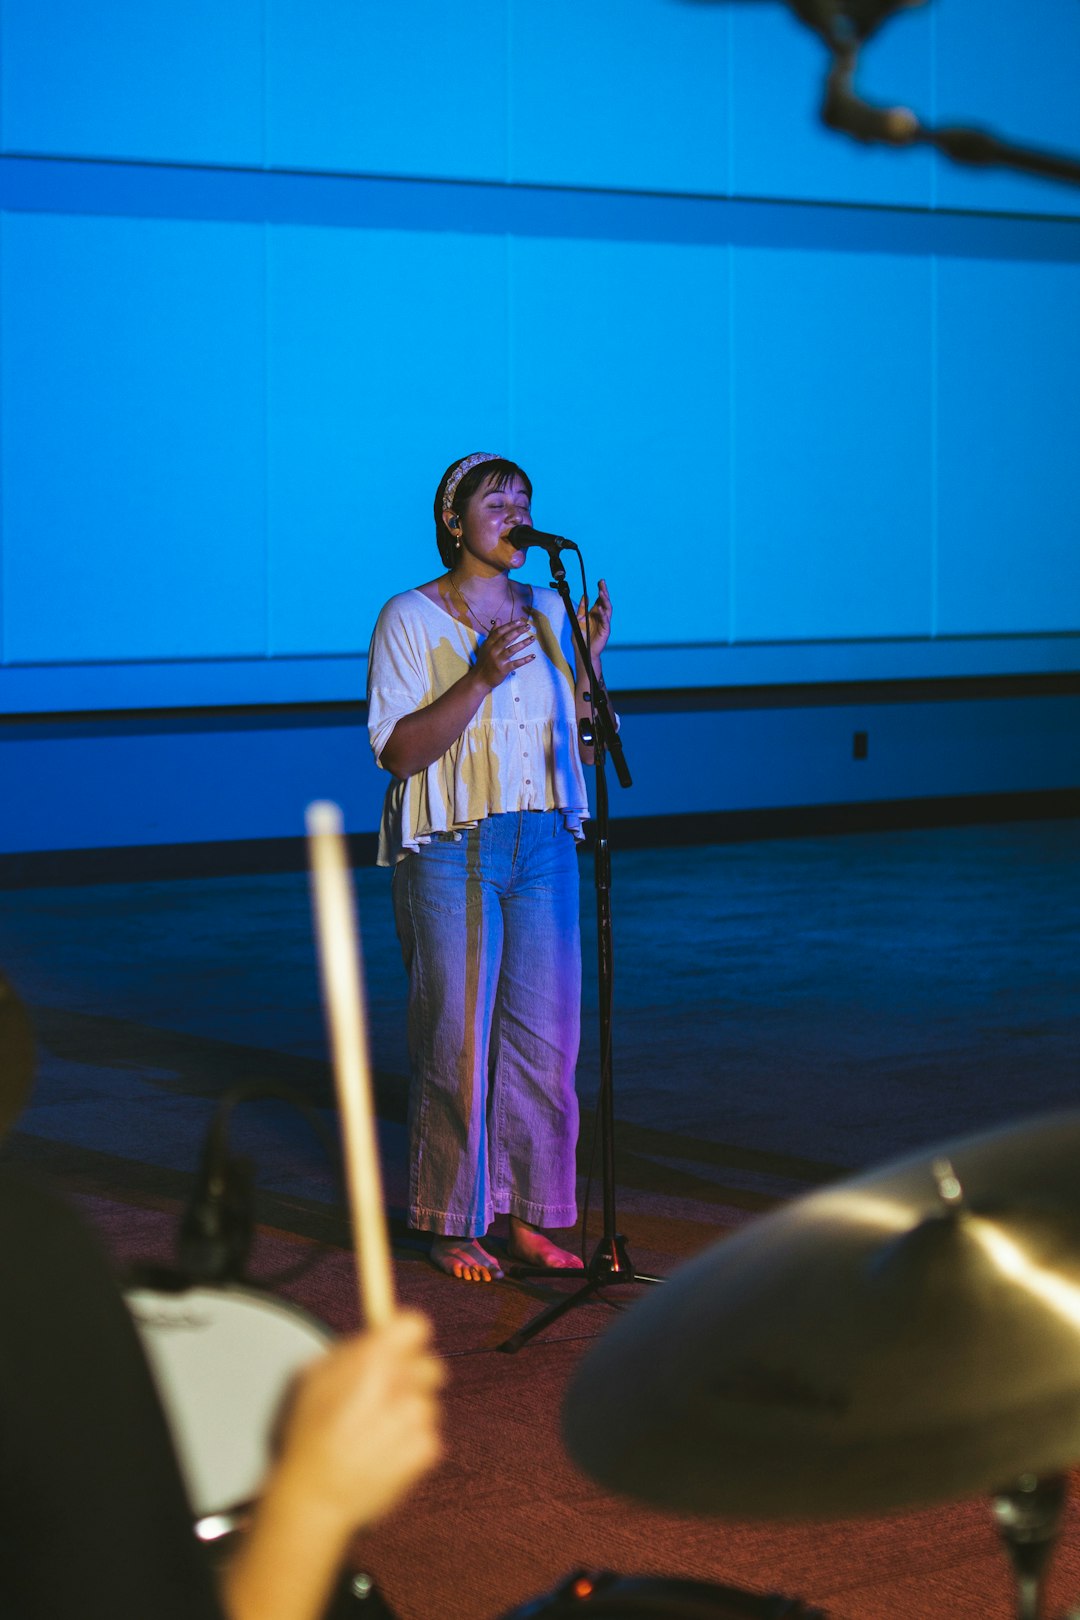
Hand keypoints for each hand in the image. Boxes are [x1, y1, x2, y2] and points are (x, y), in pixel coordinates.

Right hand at [273, 1310, 443, 1532]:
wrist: (315, 1496)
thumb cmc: (308, 1435)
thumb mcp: (313, 1376)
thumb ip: (350, 1350)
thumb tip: (374, 1337)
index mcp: (373, 1359)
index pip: (415, 1325)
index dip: (406, 1336)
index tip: (397, 1347)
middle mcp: (401, 1383)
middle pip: (430, 1364)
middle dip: (411, 1376)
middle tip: (386, 1393)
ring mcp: (417, 1418)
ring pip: (427, 1402)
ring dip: (408, 1413)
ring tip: (375, 1433)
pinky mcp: (427, 1449)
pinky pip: (429, 1435)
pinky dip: (411, 1443)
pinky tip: (383, 1453)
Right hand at [473, 618, 535, 689]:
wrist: (479, 679)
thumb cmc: (484, 661)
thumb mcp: (486, 646)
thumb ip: (493, 633)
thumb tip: (499, 619)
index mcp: (489, 644)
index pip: (500, 632)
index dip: (510, 625)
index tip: (520, 621)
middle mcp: (493, 650)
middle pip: (506, 638)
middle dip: (518, 631)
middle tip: (528, 626)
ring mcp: (498, 660)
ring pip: (512, 649)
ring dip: (523, 643)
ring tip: (532, 638)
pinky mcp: (503, 669)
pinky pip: (516, 663)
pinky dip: (525, 660)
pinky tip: (533, 656)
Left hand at [576, 578, 611, 659]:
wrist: (582, 650)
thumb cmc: (581, 637)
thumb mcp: (578, 620)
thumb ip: (582, 609)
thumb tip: (585, 596)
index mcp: (595, 613)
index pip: (600, 599)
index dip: (600, 590)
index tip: (600, 581)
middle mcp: (601, 617)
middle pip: (605, 602)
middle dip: (604, 592)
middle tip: (602, 583)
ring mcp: (604, 623)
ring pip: (607, 609)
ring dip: (604, 600)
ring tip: (601, 592)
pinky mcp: (605, 630)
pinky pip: (605, 621)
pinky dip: (603, 615)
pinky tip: (600, 609)